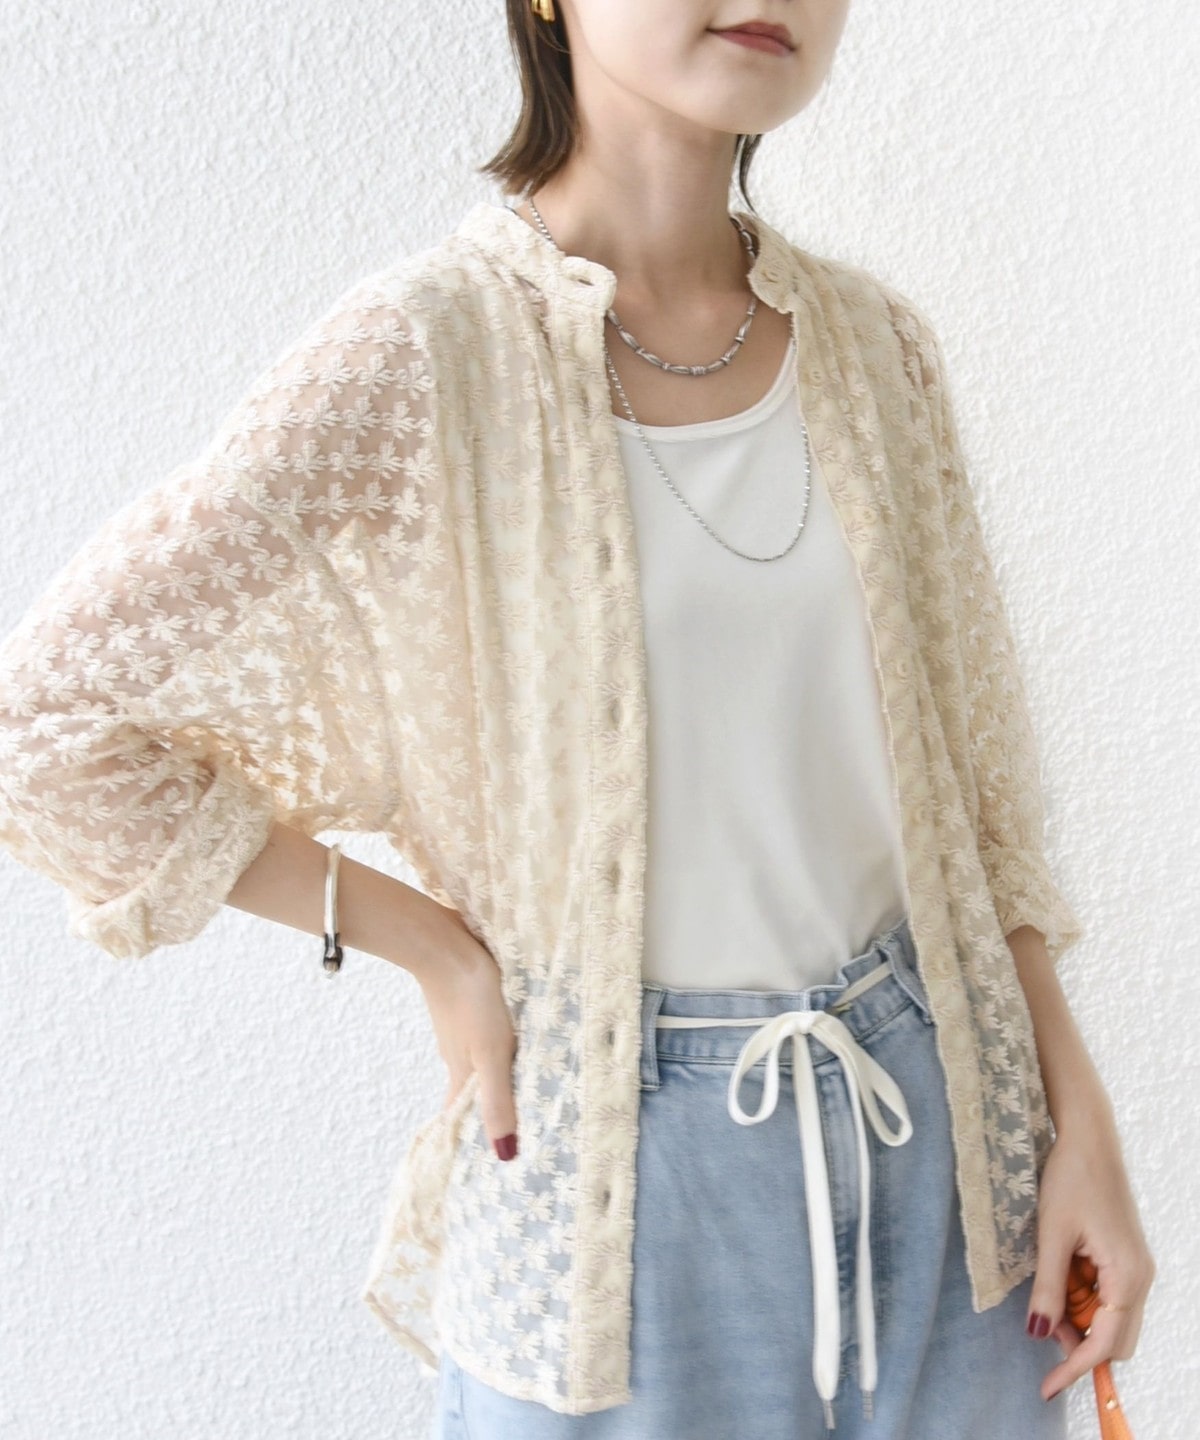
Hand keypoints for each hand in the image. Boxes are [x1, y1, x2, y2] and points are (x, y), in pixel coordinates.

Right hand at [413, 904, 519, 1161]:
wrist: (443, 944)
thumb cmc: (469, 998)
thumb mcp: (491, 1052)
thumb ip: (497, 1100)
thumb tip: (503, 1155)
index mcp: (462, 1073)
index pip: (462, 1118)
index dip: (473, 1140)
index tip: (483, 1164)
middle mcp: (458, 1055)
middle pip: (472, 1091)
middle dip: (488, 1111)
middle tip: (514, 1128)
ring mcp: (460, 1028)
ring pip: (479, 1061)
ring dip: (496, 1075)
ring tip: (523, 1085)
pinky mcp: (467, 1004)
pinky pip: (484, 1033)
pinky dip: (498, 1044)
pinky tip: (514, 1038)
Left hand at [1025, 1111, 1155, 1400]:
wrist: (1089, 1138)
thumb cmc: (1070, 1178)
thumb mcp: (1051, 1235)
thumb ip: (1049, 1288)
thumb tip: (1039, 1334)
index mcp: (1128, 1276)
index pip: (1105, 1343)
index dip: (1076, 1369)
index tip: (1048, 1387)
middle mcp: (1140, 1277)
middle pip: (1114, 1337)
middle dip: (1078, 1342)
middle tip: (1041, 1324)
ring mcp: (1136, 1267)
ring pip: (1110, 1318)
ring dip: (1079, 1318)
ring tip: (1047, 1291)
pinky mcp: (1126, 1257)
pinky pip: (1108, 1295)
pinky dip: (1083, 1297)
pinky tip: (1060, 1273)